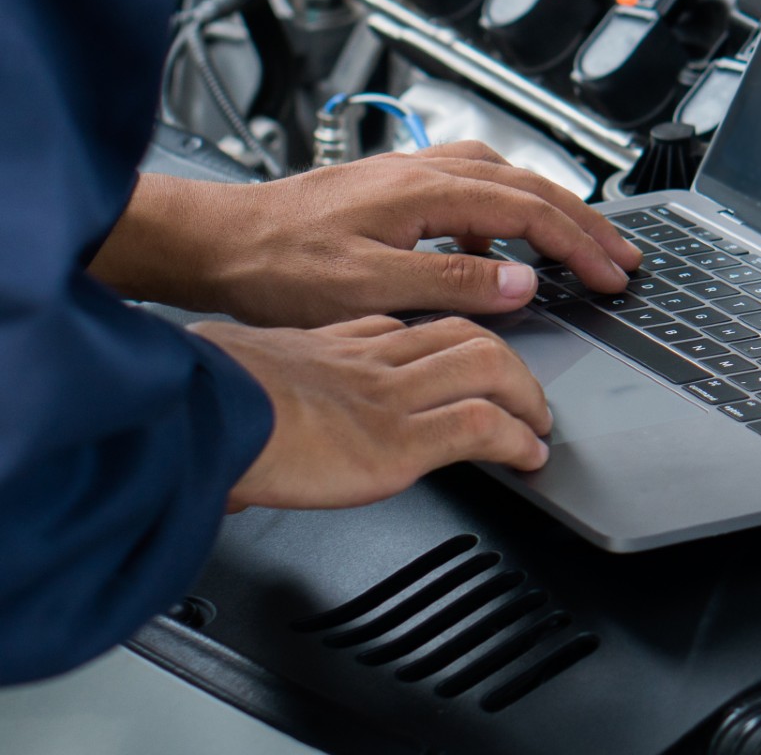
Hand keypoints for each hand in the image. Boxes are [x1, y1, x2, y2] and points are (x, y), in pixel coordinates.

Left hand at [90, 141, 639, 326]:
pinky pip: (475, 189)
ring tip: (581, 246)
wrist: (217, 240)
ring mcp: (412, 173)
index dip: (582, 245)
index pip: (533, 211)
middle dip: (587, 225)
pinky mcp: (396, 186)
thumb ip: (453, 283)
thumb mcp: (370, 287)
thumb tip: (522, 283)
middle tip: (625, 258)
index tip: (614, 276)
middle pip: (533, 189)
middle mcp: (428, 169)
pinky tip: (498, 250)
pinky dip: (508, 214)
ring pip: (508, 182)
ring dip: (553, 214)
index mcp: (431, 190)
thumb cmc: (278, 265)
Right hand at [199, 315, 552, 510]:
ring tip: (538, 423)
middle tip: (525, 391)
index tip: (456, 360)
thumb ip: (253, 395)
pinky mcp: (401, 440)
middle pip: (463, 335)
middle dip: (507, 361)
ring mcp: (391, 397)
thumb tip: (235, 448)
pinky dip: (516, 440)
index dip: (444, 344)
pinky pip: (482, 427)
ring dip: (526, 395)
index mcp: (331, 345)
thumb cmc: (197, 401)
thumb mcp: (229, 379)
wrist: (196, 414)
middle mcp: (370, 361)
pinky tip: (528, 457)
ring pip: (488, 367)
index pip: (406, 329)